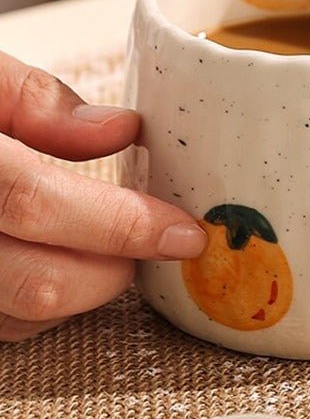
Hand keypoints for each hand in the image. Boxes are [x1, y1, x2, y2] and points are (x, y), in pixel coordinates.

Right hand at [0, 52, 205, 341]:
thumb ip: (38, 101)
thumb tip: (118, 131)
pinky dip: (37, 304)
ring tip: (108, 248)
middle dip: (114, 270)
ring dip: (80, 291)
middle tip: (153, 240)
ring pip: (14, 317)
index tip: (184, 231)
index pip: (38, 203)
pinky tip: (57, 262)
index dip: (123, 223)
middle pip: (34, 281)